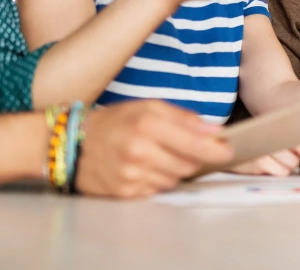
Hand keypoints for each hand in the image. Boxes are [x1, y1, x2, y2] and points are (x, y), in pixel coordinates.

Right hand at [75, 100, 234, 198]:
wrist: (72, 143)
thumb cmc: (115, 121)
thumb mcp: (149, 107)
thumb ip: (184, 118)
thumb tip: (216, 131)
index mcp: (148, 125)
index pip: (195, 144)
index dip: (216, 150)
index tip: (228, 150)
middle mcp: (139, 152)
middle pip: (188, 165)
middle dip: (192, 158)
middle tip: (182, 148)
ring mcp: (131, 175)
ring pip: (174, 179)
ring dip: (174, 169)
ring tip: (157, 156)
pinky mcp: (125, 192)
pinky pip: (157, 190)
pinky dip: (157, 180)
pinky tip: (144, 168)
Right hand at [229, 138, 299, 176]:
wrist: (233, 142)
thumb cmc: (262, 140)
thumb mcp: (280, 134)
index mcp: (285, 122)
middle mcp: (276, 132)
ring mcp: (267, 146)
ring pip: (293, 164)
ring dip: (292, 166)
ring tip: (282, 162)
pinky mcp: (259, 160)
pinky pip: (280, 172)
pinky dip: (280, 171)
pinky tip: (272, 166)